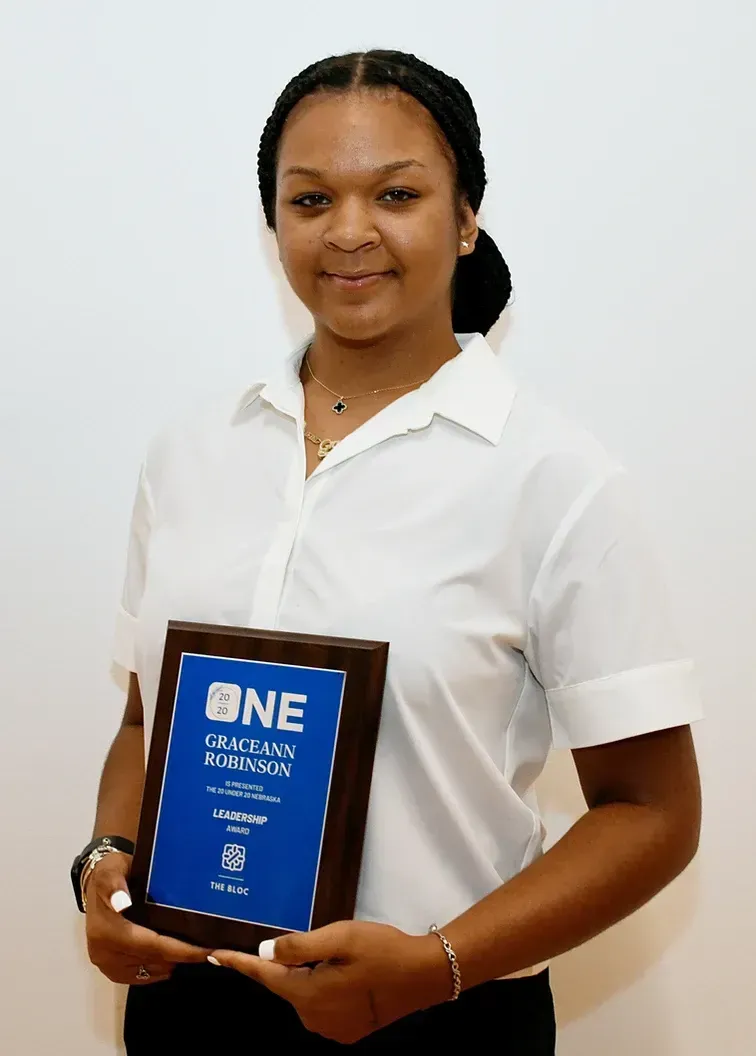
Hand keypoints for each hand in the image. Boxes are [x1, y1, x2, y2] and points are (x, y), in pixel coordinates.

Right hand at [85, 852, 208, 984]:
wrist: (94, 882)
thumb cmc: (111, 872)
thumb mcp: (112, 870)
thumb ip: (115, 884)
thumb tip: (121, 903)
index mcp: (107, 931)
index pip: (152, 945)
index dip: (181, 950)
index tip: (208, 952)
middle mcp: (104, 952)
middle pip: (153, 961)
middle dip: (183, 957)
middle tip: (212, 951)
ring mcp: (106, 963)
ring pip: (148, 971)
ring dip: (171, 963)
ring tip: (195, 950)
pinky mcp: (109, 968)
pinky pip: (138, 977)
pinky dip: (157, 970)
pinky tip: (172, 959)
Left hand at [210, 920, 450, 1043]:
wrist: (423, 976)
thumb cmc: (382, 950)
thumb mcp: (341, 937)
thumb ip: (301, 946)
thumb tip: (265, 952)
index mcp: (308, 994)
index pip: (265, 975)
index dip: (238, 963)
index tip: (214, 954)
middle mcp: (313, 1017)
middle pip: (287, 983)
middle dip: (290, 962)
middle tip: (317, 939)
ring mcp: (331, 1028)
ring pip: (305, 993)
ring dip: (311, 974)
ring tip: (341, 954)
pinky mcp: (347, 1030)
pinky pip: (322, 1004)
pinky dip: (325, 987)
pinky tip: (348, 972)